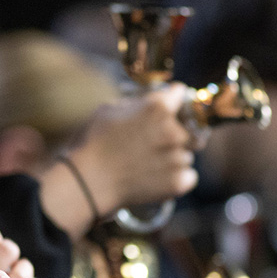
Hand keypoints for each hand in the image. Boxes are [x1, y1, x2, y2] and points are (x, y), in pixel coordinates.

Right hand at [65, 85, 198, 213]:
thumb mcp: (108, 110)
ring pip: (186, 153)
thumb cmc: (92, 144)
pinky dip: (175, 177)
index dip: (173, 99)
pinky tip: (155, 177)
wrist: (87, 184)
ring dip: (173, 156)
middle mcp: (174, 131)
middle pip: (189, 127)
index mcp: (157, 108)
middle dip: (175, 131)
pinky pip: (188, 175)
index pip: (180, 94)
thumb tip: (146, 103)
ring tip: (146, 163)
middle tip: (154, 141)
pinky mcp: (178, 182)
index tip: (170, 105)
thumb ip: (135, 103)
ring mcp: (178, 158)